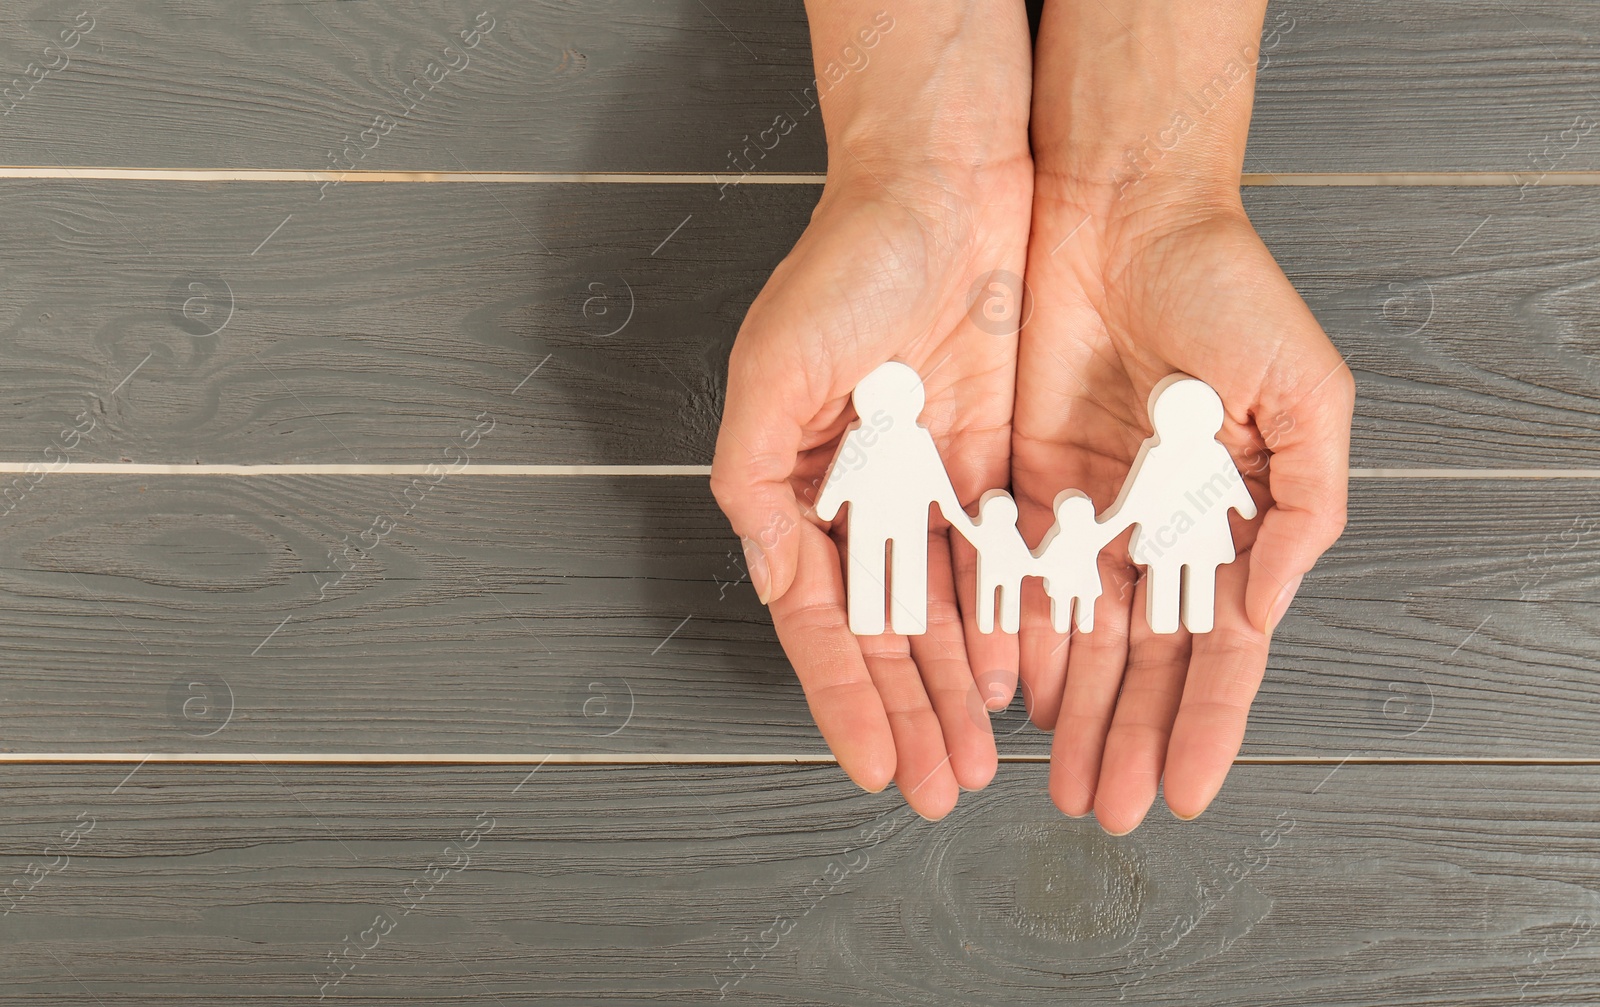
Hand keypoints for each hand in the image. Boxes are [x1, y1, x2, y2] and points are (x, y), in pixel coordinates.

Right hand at [710, 4, 1033, 818]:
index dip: (845, 697)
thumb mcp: (772, 367)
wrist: (946, 184)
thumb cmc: (846, 263)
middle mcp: (862, 499)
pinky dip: (1011, 619)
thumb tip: (772, 580)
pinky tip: (1022, 675)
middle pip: (887, 632)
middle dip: (910, 713)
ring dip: (959, 687)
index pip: (821, 617)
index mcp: (796, 486)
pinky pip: (1004, 559)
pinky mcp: (996, 462)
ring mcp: (931, 486)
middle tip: (938, 787)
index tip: (872, 767)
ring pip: (948, 610)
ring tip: (980, 756)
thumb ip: (756, 480)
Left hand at [1012, 1, 1352, 832]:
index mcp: (1229, 516)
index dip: (1205, 723)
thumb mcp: (1302, 395)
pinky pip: (1016, 573)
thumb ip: (1299, 509)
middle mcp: (1155, 525)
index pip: (1217, 647)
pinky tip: (1012, 693)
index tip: (1183, 793)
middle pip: (1141, 658)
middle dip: (1126, 735)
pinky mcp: (1022, 476)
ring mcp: (1088, 506)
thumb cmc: (1226, 287)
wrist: (1122, 209)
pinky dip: (1015, 634)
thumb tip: (1269, 612)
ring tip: (1058, 777)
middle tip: (1102, 810)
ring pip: (1077, 633)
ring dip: (1072, 708)